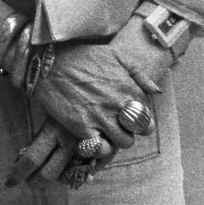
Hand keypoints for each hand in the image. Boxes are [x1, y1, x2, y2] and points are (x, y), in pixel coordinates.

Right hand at [8, 28, 165, 185]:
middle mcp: (119, 103)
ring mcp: (101, 116)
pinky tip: (94, 140)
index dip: (140, 115)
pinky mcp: (82, 126)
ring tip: (106, 132)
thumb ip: (139, 73)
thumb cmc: (81, 56)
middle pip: (140, 129)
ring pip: (124, 142)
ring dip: (118, 139)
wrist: (48, 62)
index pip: (148, 112)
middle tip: (119, 124)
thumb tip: (156, 91)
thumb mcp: (115, 55)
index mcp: (128, 86)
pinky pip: (101, 148)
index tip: (128, 114)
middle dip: (132, 129)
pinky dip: (101, 149)